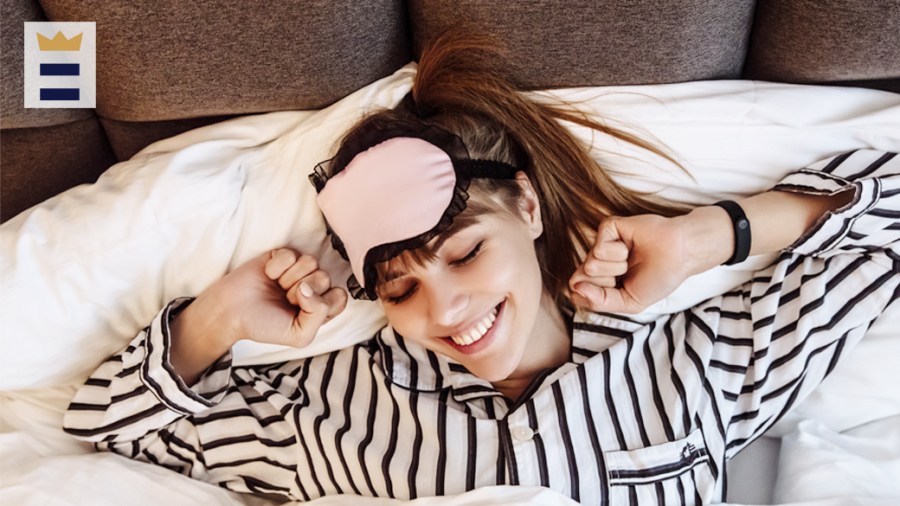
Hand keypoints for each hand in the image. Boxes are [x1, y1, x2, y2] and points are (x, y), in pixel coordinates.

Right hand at [195, 248, 347, 348]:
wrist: (231, 312)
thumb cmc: (264, 325)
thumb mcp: (299, 335)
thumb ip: (318, 316)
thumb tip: (310, 287)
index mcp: (320, 306)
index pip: (340, 296)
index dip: (322, 303)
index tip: (301, 311)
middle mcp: (312, 286)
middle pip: (325, 277)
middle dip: (302, 291)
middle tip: (284, 299)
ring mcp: (298, 270)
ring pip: (311, 262)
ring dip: (289, 278)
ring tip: (277, 287)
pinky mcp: (282, 256)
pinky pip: (291, 254)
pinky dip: (276, 267)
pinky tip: (268, 276)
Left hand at [568, 214, 695, 313]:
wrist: (680, 255)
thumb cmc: (659, 278)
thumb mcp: (629, 302)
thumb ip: (599, 301)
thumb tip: (574, 289)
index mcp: (601, 279)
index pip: (578, 292)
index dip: (597, 297)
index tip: (620, 290)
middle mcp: (598, 261)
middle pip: (580, 280)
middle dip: (607, 283)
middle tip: (627, 274)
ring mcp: (601, 244)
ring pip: (590, 266)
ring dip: (616, 268)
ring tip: (631, 260)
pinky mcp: (607, 228)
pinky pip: (598, 249)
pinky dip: (618, 253)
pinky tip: (630, 247)